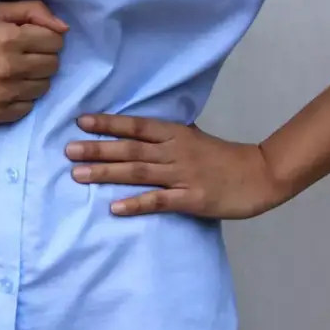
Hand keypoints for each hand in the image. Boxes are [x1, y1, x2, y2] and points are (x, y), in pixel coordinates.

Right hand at [0, 1, 67, 124]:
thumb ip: (32, 10)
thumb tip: (64, 28)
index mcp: (9, 39)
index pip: (56, 42)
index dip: (46, 39)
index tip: (29, 41)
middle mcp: (8, 68)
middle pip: (53, 66)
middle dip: (41, 59)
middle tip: (21, 57)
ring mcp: (2, 94)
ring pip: (43, 88)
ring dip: (33, 79)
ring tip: (12, 73)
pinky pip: (27, 108)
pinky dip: (21, 98)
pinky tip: (4, 89)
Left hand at [66, 114, 289, 218]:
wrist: (261, 175)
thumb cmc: (222, 158)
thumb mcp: (192, 137)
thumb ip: (164, 135)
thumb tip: (132, 129)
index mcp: (175, 134)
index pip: (136, 126)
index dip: (108, 123)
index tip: (81, 121)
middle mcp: (175, 152)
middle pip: (130, 149)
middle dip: (97, 149)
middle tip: (68, 150)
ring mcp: (182, 176)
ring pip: (138, 173)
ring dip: (106, 174)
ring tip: (78, 175)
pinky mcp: (191, 199)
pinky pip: (158, 201)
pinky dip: (135, 204)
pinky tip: (114, 208)